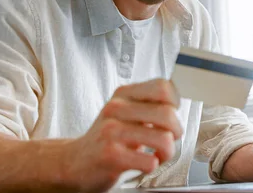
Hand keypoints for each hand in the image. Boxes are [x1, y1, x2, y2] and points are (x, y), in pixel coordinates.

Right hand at [64, 79, 182, 191]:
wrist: (74, 162)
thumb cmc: (106, 138)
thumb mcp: (123, 112)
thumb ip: (147, 104)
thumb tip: (177, 103)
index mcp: (123, 94)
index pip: (162, 87)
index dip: (175, 103)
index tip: (172, 113)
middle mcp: (116, 108)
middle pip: (167, 113)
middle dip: (176, 132)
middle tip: (169, 139)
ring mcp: (112, 131)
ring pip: (163, 138)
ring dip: (167, 152)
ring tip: (158, 154)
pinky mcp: (111, 155)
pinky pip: (150, 161)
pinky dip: (153, 165)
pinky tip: (144, 164)